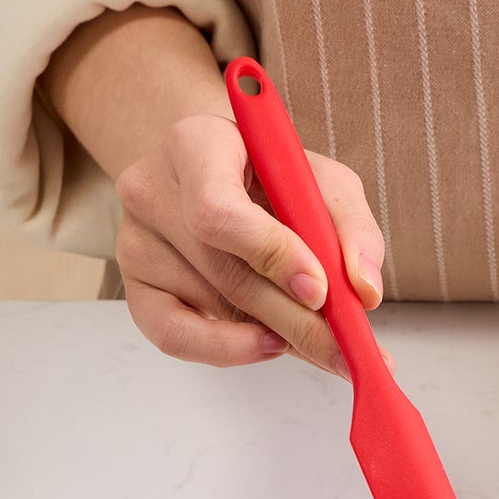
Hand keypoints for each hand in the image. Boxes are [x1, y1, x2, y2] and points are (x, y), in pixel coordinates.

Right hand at [41, 6, 386, 372]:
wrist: (217, 176)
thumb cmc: (272, 179)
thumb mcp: (322, 182)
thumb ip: (352, 229)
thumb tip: (364, 292)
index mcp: (196, 143)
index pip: (218, 210)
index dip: (272, 255)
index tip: (321, 291)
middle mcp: (152, 189)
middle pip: (227, 274)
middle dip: (298, 322)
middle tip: (349, 355)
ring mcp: (134, 242)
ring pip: (216, 309)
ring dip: (279, 336)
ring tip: (323, 343)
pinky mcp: (135, 288)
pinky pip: (175, 338)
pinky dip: (230, 351)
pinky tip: (269, 345)